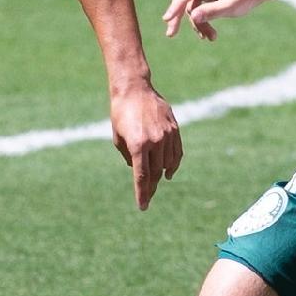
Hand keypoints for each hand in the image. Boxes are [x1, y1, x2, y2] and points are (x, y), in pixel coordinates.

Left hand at [109, 86, 181, 209]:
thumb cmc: (121, 114)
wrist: (135, 89)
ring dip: (161, 175)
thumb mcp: (119, 138)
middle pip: (155, 172)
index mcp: (138, 145)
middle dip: (151, 187)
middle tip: (147, 196)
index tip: (143, 206)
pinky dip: (173, 164)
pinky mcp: (174, 129)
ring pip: (167, 163)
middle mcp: (155, 141)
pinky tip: (168, 172)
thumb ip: (129, 157)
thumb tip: (138, 170)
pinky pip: (176, 152)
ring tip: (156, 183)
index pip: (142, 176)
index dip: (142, 193)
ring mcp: (167, 135)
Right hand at [163, 0, 257, 40]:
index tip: (167, 18)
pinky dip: (199, 19)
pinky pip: (192, 6)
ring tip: (211, 37)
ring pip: (187, 6)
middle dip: (180, 18)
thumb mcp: (232, 6)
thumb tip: (193, 17)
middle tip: (171, 34)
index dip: (176, 6)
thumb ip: (212, 11)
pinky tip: (208, 33)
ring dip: (197, 23)